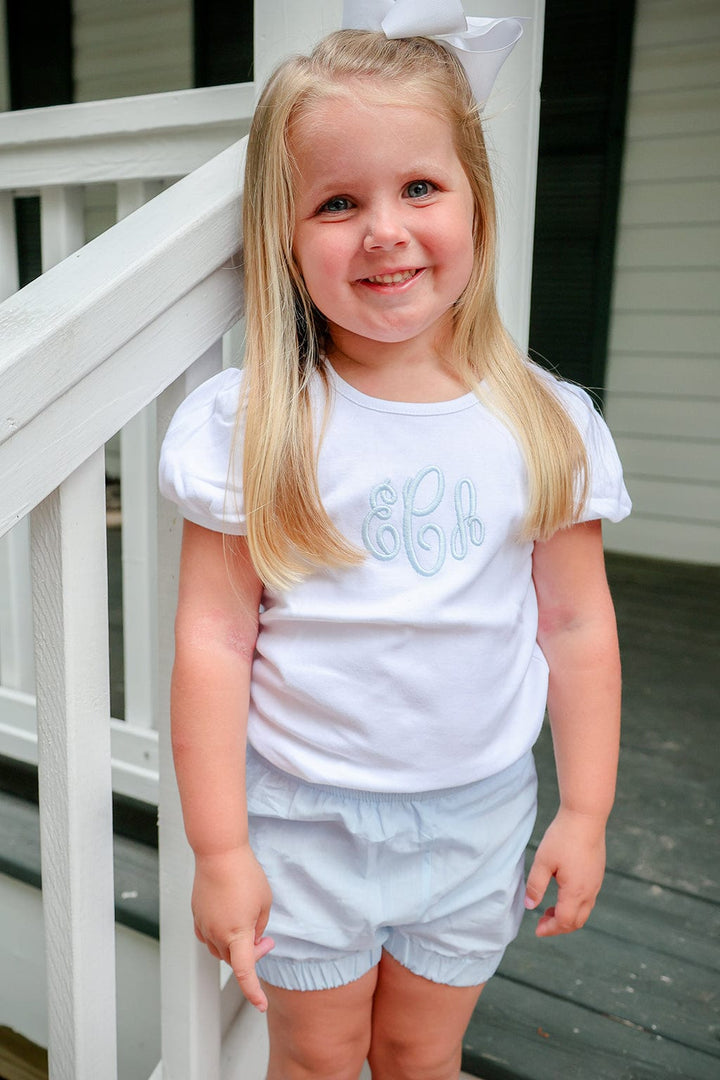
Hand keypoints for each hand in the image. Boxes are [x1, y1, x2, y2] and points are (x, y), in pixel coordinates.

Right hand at [191, 845, 274, 1010]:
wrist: (219, 853)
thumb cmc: (245, 874)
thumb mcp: (264, 902)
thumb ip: (258, 926)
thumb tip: (251, 938)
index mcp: (237, 933)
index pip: (244, 972)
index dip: (253, 992)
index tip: (260, 1005)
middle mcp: (217, 933)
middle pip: (234, 960)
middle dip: (252, 954)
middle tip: (266, 940)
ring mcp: (204, 925)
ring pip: (220, 949)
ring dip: (236, 946)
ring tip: (250, 925)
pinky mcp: (197, 915)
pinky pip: (209, 936)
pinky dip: (221, 937)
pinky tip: (231, 922)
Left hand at [524, 807, 606, 936]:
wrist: (586, 817)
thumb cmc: (563, 838)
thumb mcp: (543, 861)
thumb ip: (536, 885)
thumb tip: (530, 906)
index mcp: (575, 892)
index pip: (564, 922)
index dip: (550, 929)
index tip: (537, 930)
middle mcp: (589, 891)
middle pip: (576, 921)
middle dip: (559, 927)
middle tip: (541, 922)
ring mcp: (596, 883)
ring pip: (584, 911)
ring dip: (567, 916)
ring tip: (549, 909)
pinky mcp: (597, 874)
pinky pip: (588, 899)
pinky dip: (574, 905)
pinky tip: (562, 894)